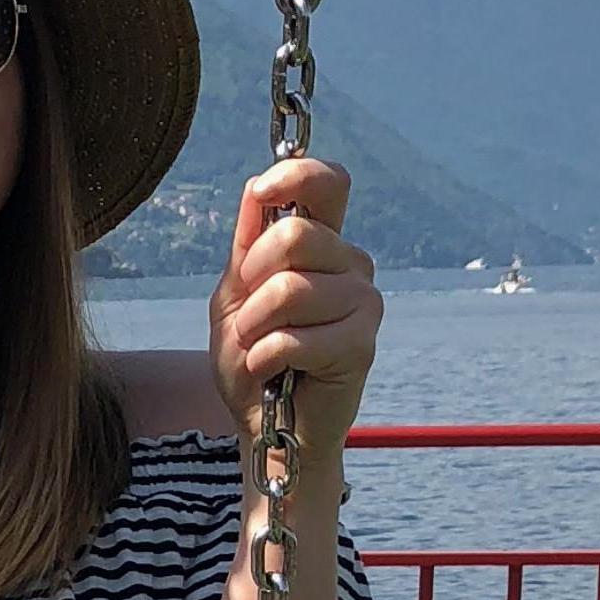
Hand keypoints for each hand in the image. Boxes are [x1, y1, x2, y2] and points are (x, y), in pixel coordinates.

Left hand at [208, 157, 380, 452]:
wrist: (268, 425)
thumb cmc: (252, 358)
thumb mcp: (235, 295)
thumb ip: (247, 244)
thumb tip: (257, 186)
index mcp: (322, 244)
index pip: (329, 183)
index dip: (296, 175)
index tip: (262, 192)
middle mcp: (351, 264)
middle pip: (295, 236)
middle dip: (252, 281)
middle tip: (248, 316)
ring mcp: (363, 302)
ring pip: (290, 290)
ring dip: (255, 328)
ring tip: (259, 347)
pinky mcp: (362, 344)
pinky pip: (295, 338)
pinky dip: (265, 358)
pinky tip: (272, 371)